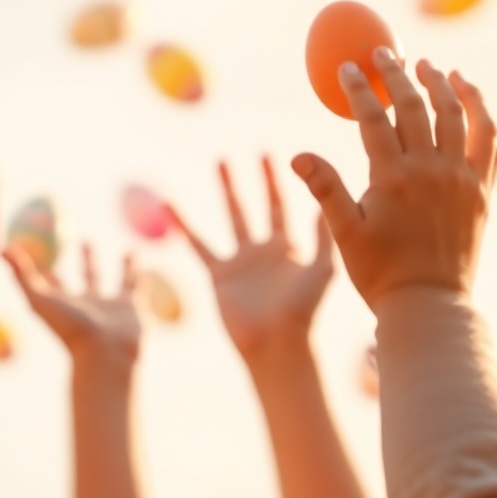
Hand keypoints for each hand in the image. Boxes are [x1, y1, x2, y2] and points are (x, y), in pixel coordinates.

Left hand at [4, 243, 142, 370]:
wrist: (107, 354)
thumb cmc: (70, 329)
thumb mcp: (40, 298)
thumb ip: (21, 274)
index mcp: (62, 303)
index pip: (48, 277)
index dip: (40, 259)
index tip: (33, 237)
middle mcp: (84, 303)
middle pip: (78, 276)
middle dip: (73, 258)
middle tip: (71, 235)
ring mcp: (108, 305)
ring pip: (103, 278)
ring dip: (99, 262)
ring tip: (96, 242)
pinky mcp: (130, 305)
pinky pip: (133, 283)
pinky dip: (133, 269)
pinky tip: (134, 254)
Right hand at [168, 158, 334, 360]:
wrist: (276, 343)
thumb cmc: (303, 310)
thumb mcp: (321, 268)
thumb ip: (322, 236)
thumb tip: (326, 202)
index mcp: (287, 247)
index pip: (279, 205)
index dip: (275, 181)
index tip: (269, 155)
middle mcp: (263, 250)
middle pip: (254, 206)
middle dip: (251, 181)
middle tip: (245, 154)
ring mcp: (240, 261)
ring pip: (230, 217)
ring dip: (226, 191)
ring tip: (220, 164)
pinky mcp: (219, 274)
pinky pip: (198, 244)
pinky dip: (183, 225)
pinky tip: (170, 205)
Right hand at [290, 49, 496, 307]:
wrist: (431, 307)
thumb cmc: (379, 273)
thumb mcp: (344, 234)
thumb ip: (325, 189)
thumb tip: (296, 156)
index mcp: (394, 179)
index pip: (374, 118)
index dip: (359, 89)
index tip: (348, 67)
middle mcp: (432, 171)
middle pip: (417, 106)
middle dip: (398, 74)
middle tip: (385, 54)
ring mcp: (463, 179)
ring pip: (459, 115)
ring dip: (445, 85)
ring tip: (432, 66)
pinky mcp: (482, 191)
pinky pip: (489, 141)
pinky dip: (481, 114)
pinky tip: (470, 99)